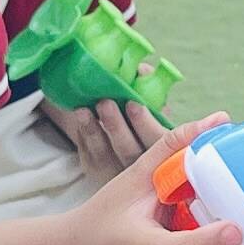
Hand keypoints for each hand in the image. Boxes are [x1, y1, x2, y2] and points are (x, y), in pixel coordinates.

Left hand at [37, 92, 160, 172]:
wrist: (126, 145)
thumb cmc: (144, 123)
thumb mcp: (153, 108)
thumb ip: (149, 89)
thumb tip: (142, 70)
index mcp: (164, 148)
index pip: (158, 140)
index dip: (146, 123)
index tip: (133, 103)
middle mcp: (143, 166)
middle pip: (130, 151)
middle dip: (116, 127)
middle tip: (105, 103)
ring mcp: (119, 173)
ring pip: (106, 156)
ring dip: (93, 131)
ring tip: (83, 110)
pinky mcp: (99, 172)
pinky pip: (90, 157)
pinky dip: (83, 137)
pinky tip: (80, 118)